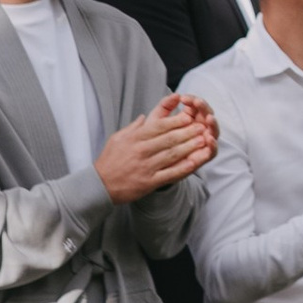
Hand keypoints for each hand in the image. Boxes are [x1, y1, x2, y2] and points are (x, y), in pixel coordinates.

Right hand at [94, 102, 215, 204]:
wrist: (99, 185)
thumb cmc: (109, 160)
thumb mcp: (117, 138)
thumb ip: (133, 127)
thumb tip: (144, 117)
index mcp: (135, 138)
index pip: (159, 126)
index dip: (176, 121)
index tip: (189, 116)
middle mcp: (141, 151)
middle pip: (169, 139)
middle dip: (188, 132)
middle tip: (202, 126)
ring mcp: (146, 167)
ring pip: (172, 155)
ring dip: (190, 147)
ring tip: (203, 141)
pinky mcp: (149, 182)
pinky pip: (170, 174)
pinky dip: (184, 168)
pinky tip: (195, 162)